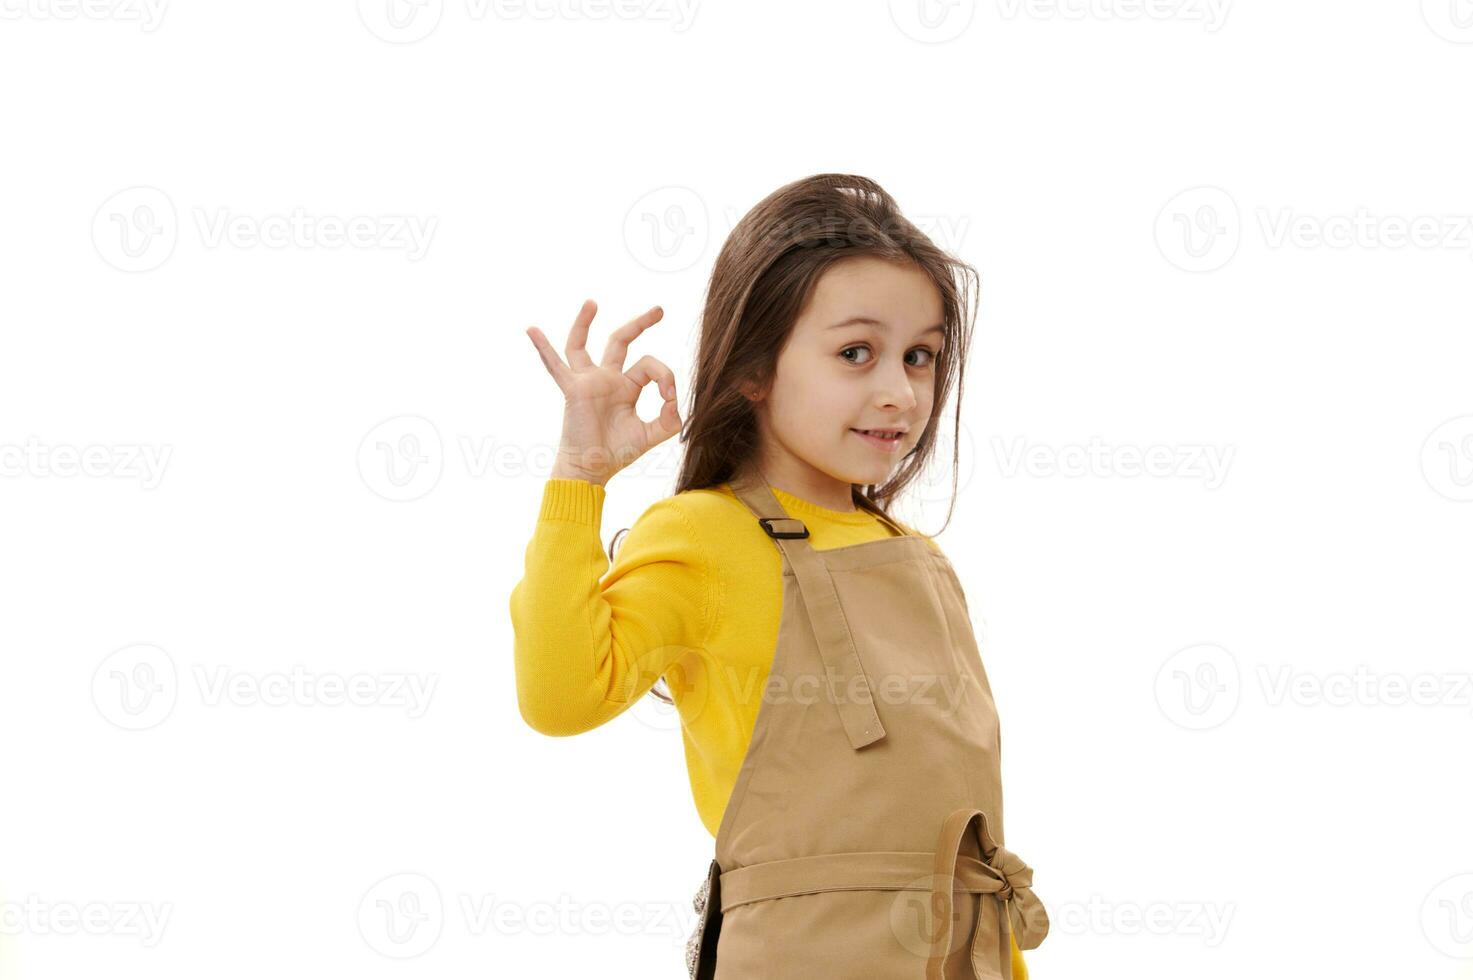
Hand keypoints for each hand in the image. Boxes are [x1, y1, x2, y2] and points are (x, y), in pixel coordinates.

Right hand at [526, 299, 681, 486]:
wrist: (593, 469)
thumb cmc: (618, 454)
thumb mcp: (652, 435)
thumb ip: (670, 419)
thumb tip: (674, 401)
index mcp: (626, 387)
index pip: (649, 366)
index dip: (665, 376)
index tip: (669, 397)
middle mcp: (607, 379)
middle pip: (621, 341)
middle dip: (640, 323)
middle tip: (659, 309)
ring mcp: (587, 382)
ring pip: (582, 345)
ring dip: (584, 322)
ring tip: (592, 302)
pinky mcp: (572, 390)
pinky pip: (555, 366)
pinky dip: (543, 348)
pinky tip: (532, 330)